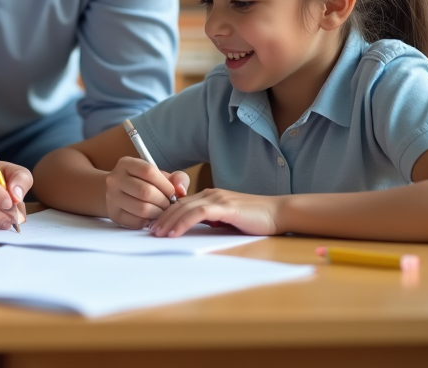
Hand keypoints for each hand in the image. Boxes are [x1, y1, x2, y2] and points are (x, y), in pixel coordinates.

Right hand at [104, 156, 189, 229]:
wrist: (118, 192)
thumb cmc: (143, 183)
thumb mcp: (159, 175)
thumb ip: (176, 178)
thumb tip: (181, 190)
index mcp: (126, 163)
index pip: (149, 171)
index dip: (165, 184)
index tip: (173, 193)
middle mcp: (115, 179)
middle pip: (146, 191)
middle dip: (163, 201)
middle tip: (168, 205)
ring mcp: (111, 197)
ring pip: (142, 209)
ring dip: (158, 213)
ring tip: (161, 211)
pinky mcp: (113, 214)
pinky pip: (137, 221)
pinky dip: (149, 222)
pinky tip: (151, 217)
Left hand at [150, 187, 283, 237]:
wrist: (278, 212)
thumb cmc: (256, 219)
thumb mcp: (228, 219)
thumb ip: (212, 220)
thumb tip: (195, 229)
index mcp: (210, 196)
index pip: (181, 204)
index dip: (166, 214)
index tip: (154, 226)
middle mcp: (211, 194)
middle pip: (178, 205)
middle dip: (161, 218)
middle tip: (148, 231)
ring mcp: (217, 199)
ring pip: (184, 208)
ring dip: (168, 222)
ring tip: (156, 234)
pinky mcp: (225, 207)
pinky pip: (198, 213)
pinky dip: (183, 223)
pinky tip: (174, 233)